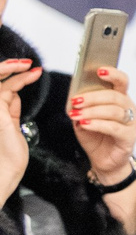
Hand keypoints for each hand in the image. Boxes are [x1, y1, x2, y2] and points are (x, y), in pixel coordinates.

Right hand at [0, 58, 40, 200]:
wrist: (6, 171)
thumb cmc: (9, 154)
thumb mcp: (11, 126)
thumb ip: (9, 108)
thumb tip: (13, 93)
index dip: (10, 76)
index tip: (28, 70)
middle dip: (8, 67)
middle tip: (28, 63)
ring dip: (15, 70)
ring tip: (32, 67)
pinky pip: (6, 89)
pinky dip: (19, 79)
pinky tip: (31, 75)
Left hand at [69, 65, 135, 183]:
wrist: (103, 160)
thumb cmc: (95, 136)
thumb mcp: (83, 116)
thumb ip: (81, 106)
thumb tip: (75, 97)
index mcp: (120, 99)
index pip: (122, 81)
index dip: (113, 74)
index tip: (99, 70)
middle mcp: (129, 109)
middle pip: (115, 96)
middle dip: (92, 97)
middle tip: (75, 101)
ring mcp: (132, 124)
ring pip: (114, 111)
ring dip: (92, 111)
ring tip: (77, 115)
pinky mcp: (130, 138)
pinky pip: (114, 128)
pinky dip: (98, 124)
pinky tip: (85, 124)